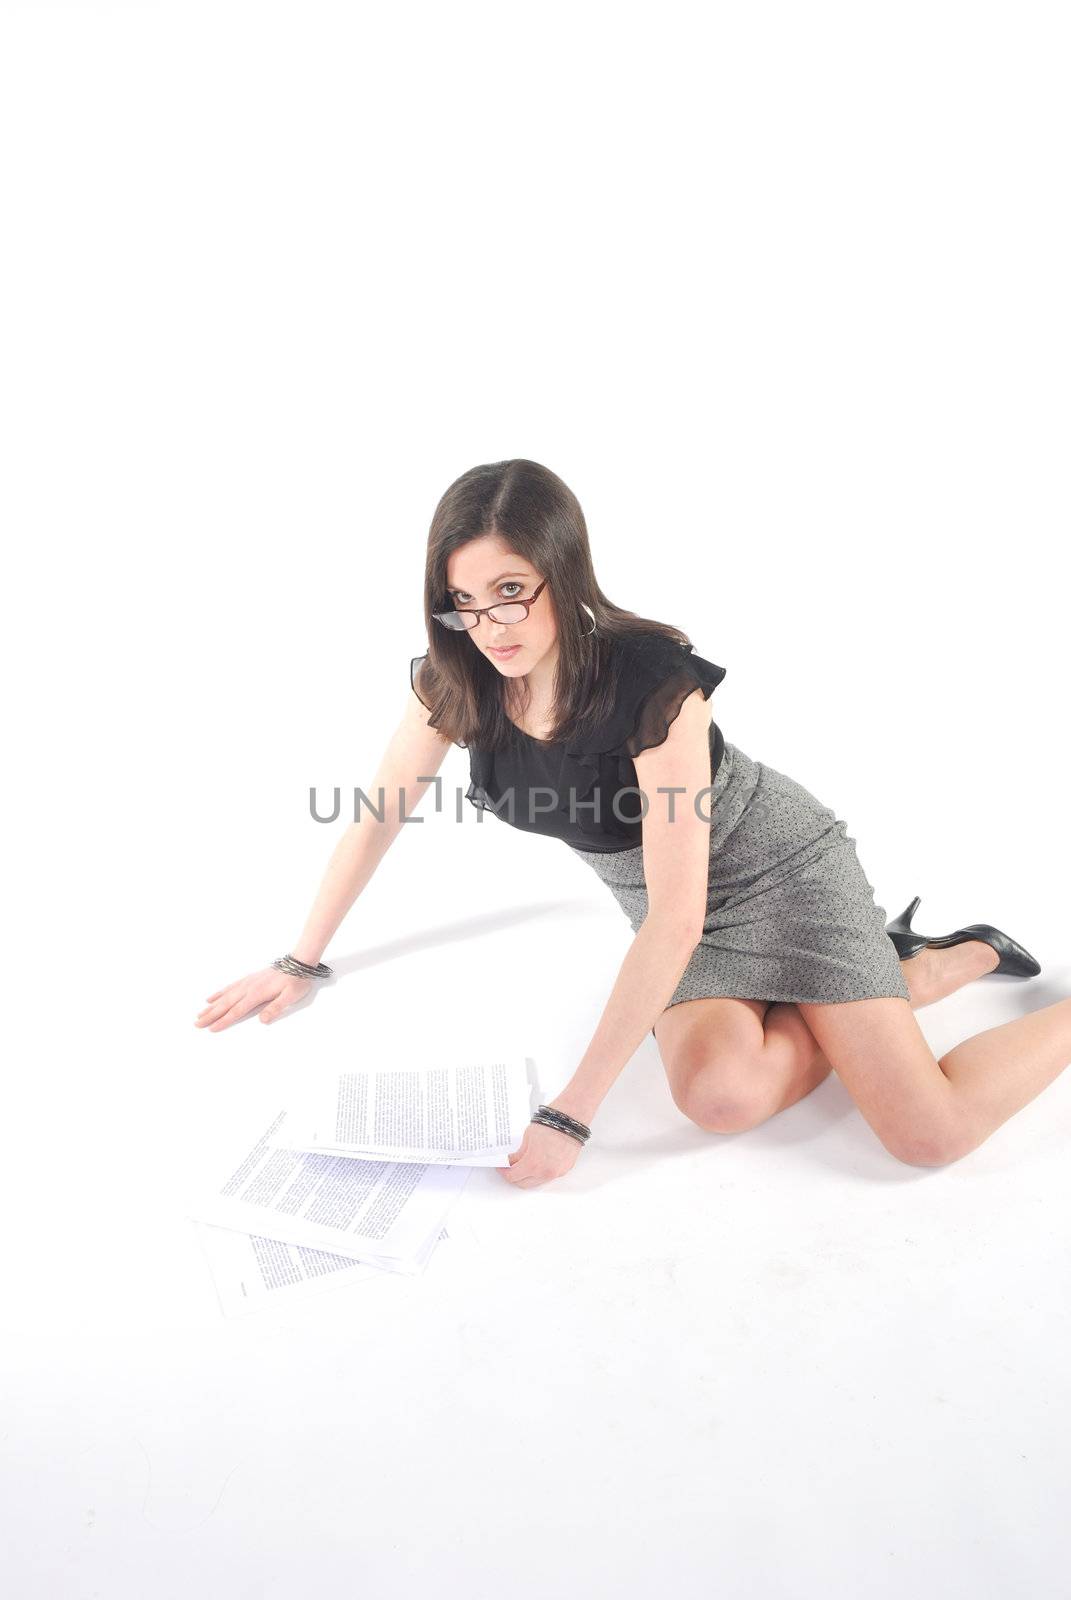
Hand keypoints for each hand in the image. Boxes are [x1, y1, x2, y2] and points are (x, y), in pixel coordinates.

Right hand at [194, 966, 314, 1030]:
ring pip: (224, 996)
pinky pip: (229, 987)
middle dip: (210, 1015)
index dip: (224, 1021)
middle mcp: (248, 988)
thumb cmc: (296, 981)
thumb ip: (275, 1008)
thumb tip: (262, 1021)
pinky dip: (218, 993)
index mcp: (257, 994)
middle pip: (226, 1004)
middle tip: (196, 1024)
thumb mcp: (291, 997)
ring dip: (211, 1006)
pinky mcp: (248, 979)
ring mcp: (247, 983)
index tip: (211, 1029)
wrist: (298, 962)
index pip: (237, 1011)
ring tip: (199, 1014)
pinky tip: (211, 998)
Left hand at [499, 1120, 584, 1187]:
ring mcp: (557, 1173)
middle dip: (514, 1176)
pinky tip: (536, 1163)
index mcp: (533, 1164)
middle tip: (509, 1167)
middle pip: (523, 1183)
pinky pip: (548, 1176)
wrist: (570, 1119)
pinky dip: (540, 1173)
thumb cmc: (551, 1124)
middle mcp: (546, 1173)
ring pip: (536, 1182)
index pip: (513, 1176)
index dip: (504, 1172)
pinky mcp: (564, 1169)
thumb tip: (511, 1162)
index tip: (501, 1167)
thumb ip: (518, 1155)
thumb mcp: (527, 1139)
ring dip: (527, 1176)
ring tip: (522, 1164)